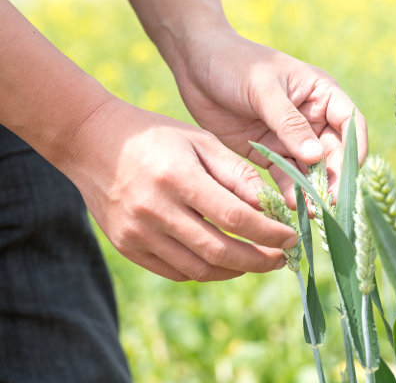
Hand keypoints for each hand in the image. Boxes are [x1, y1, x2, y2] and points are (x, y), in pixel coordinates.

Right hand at [63, 97, 296, 281]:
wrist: (91, 142)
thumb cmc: (155, 136)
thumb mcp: (200, 140)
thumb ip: (236, 174)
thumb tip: (270, 206)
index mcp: (178, 178)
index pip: (235, 217)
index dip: (269, 233)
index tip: (291, 238)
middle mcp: (156, 210)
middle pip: (219, 251)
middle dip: (258, 260)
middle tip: (281, 259)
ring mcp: (137, 233)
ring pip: (198, 269)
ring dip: (234, 271)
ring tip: (255, 261)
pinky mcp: (127, 246)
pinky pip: (175, 272)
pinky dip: (205, 271)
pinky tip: (222, 261)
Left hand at [173, 28, 367, 206]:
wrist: (195, 63)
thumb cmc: (234, 63)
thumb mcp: (263, 89)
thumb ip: (289, 123)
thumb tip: (317, 156)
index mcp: (320, 93)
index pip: (350, 124)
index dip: (354, 151)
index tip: (348, 178)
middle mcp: (311, 117)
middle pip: (333, 153)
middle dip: (332, 178)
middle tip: (328, 204)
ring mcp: (290, 137)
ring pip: (310, 169)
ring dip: (312, 190)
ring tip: (310, 212)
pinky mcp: (268, 151)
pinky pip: (284, 174)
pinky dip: (288, 190)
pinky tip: (288, 205)